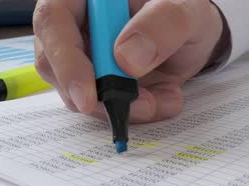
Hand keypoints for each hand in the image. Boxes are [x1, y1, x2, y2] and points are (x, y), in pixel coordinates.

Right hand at [33, 0, 226, 122]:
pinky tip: (164, 99)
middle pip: (55, 65)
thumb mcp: (185, 10)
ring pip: (78, 94)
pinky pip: (103, 107)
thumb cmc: (184, 10)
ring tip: (162, 100)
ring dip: (121, 107)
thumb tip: (124, 59)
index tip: (87, 97)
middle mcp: (75, 24)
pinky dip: (134, 112)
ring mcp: (83, 56)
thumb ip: (160, 26)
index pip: (53, 21)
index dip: (65, 61)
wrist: (195, 32)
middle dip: (98, 95)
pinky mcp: (97, 83)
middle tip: (142, 105)